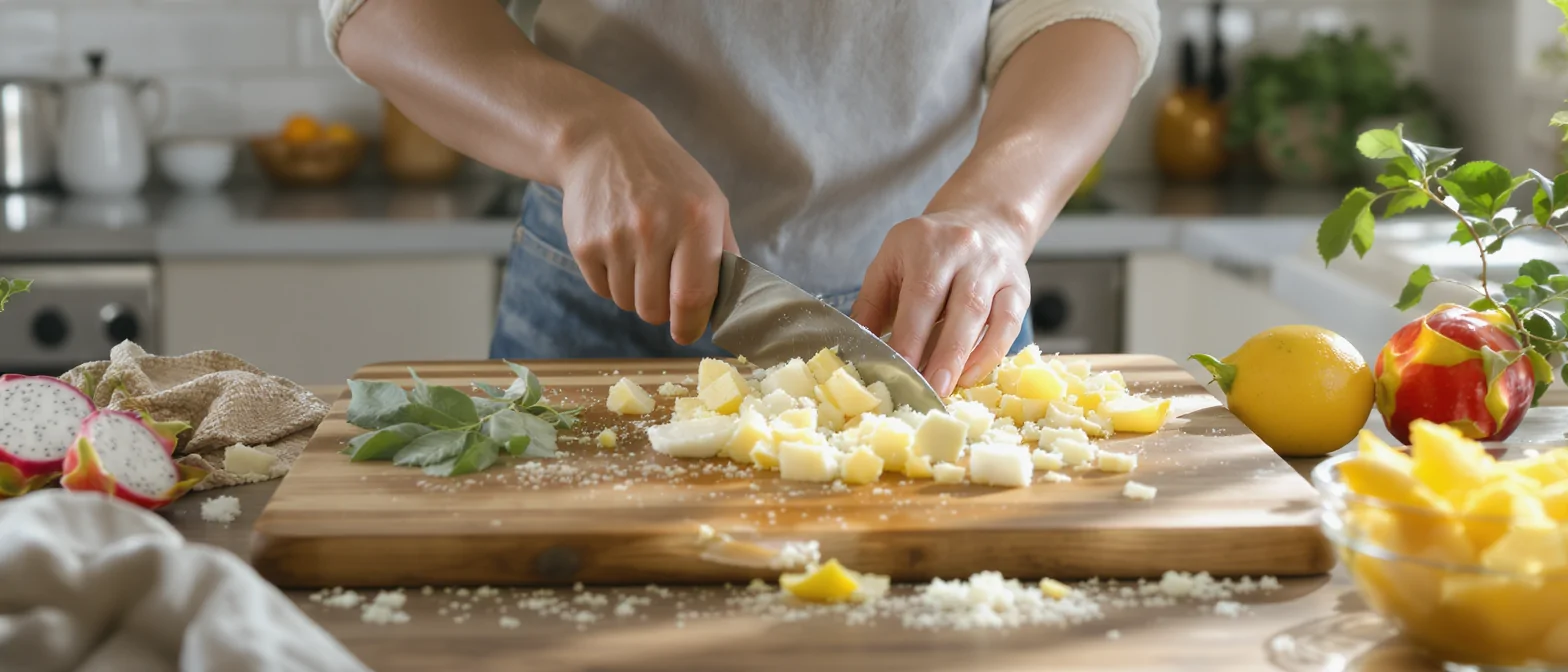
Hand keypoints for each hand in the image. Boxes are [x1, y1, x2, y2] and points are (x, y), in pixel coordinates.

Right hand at [559, 108, 737, 343]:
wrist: (603, 143)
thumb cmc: (667, 177)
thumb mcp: (710, 200)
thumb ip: (723, 252)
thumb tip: (730, 304)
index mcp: (695, 219)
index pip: (693, 296)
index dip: (691, 325)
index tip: (688, 332)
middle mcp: (654, 228)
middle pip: (655, 309)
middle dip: (662, 310)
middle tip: (663, 284)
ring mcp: (615, 237)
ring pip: (627, 303)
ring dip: (636, 293)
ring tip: (640, 255)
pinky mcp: (584, 244)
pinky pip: (602, 290)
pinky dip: (612, 280)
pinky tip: (617, 246)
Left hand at [851, 211, 1031, 396]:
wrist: (982, 221)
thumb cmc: (927, 250)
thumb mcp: (891, 262)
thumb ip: (871, 303)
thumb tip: (856, 347)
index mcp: (927, 242)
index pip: (921, 294)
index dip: (910, 336)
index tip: (897, 369)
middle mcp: (967, 250)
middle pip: (960, 306)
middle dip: (943, 354)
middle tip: (927, 390)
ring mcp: (997, 268)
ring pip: (986, 316)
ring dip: (966, 358)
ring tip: (947, 389)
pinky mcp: (1019, 287)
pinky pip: (1010, 323)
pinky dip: (992, 352)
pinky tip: (971, 374)